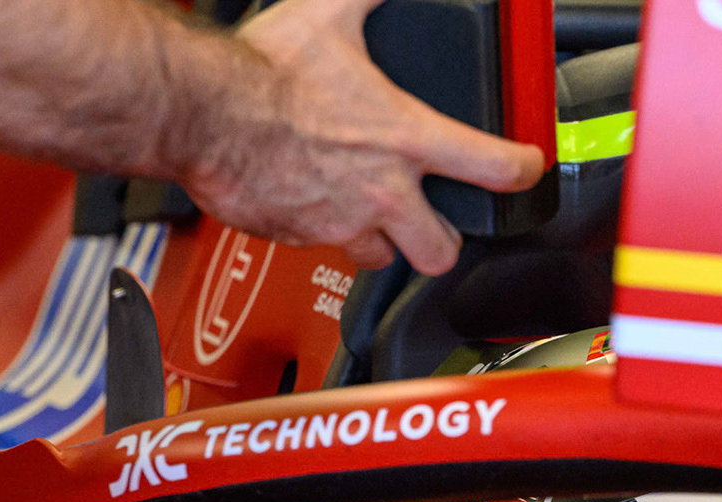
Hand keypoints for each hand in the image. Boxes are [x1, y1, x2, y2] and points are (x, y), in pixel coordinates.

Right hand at [182, 0, 545, 274]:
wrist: (194, 111)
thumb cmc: (258, 72)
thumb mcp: (328, 16)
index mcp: (404, 139)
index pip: (495, 168)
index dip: (524, 171)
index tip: (527, 170)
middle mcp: (382, 193)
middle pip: (442, 251)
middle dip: (443, 240)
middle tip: (435, 222)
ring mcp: (341, 223)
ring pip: (382, 258)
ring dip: (383, 241)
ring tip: (370, 214)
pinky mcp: (299, 238)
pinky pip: (322, 249)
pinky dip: (323, 231)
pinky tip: (313, 202)